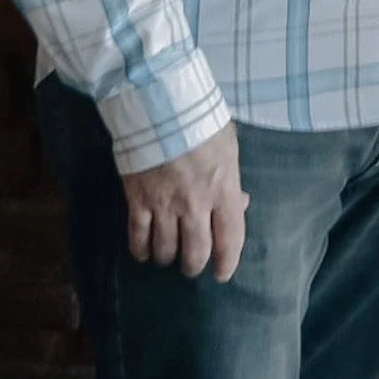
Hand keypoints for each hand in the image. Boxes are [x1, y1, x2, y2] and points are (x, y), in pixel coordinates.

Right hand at [122, 122, 248, 280]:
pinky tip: (143, 252)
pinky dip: (141, 250)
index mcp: (223, 188)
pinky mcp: (137, 200)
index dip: (227, 262)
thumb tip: (241, 203)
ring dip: (168, 258)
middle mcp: (195, 204)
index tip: (222, 274)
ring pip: (166, 250)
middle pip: (196, 252)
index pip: (230, 238)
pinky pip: (138, 237)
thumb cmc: (200, 120)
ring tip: (168, 255)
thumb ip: (233, 179)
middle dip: (194, 264)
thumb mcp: (228, 144)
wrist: (160, 104)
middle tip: (192, 265)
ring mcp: (164, 204)